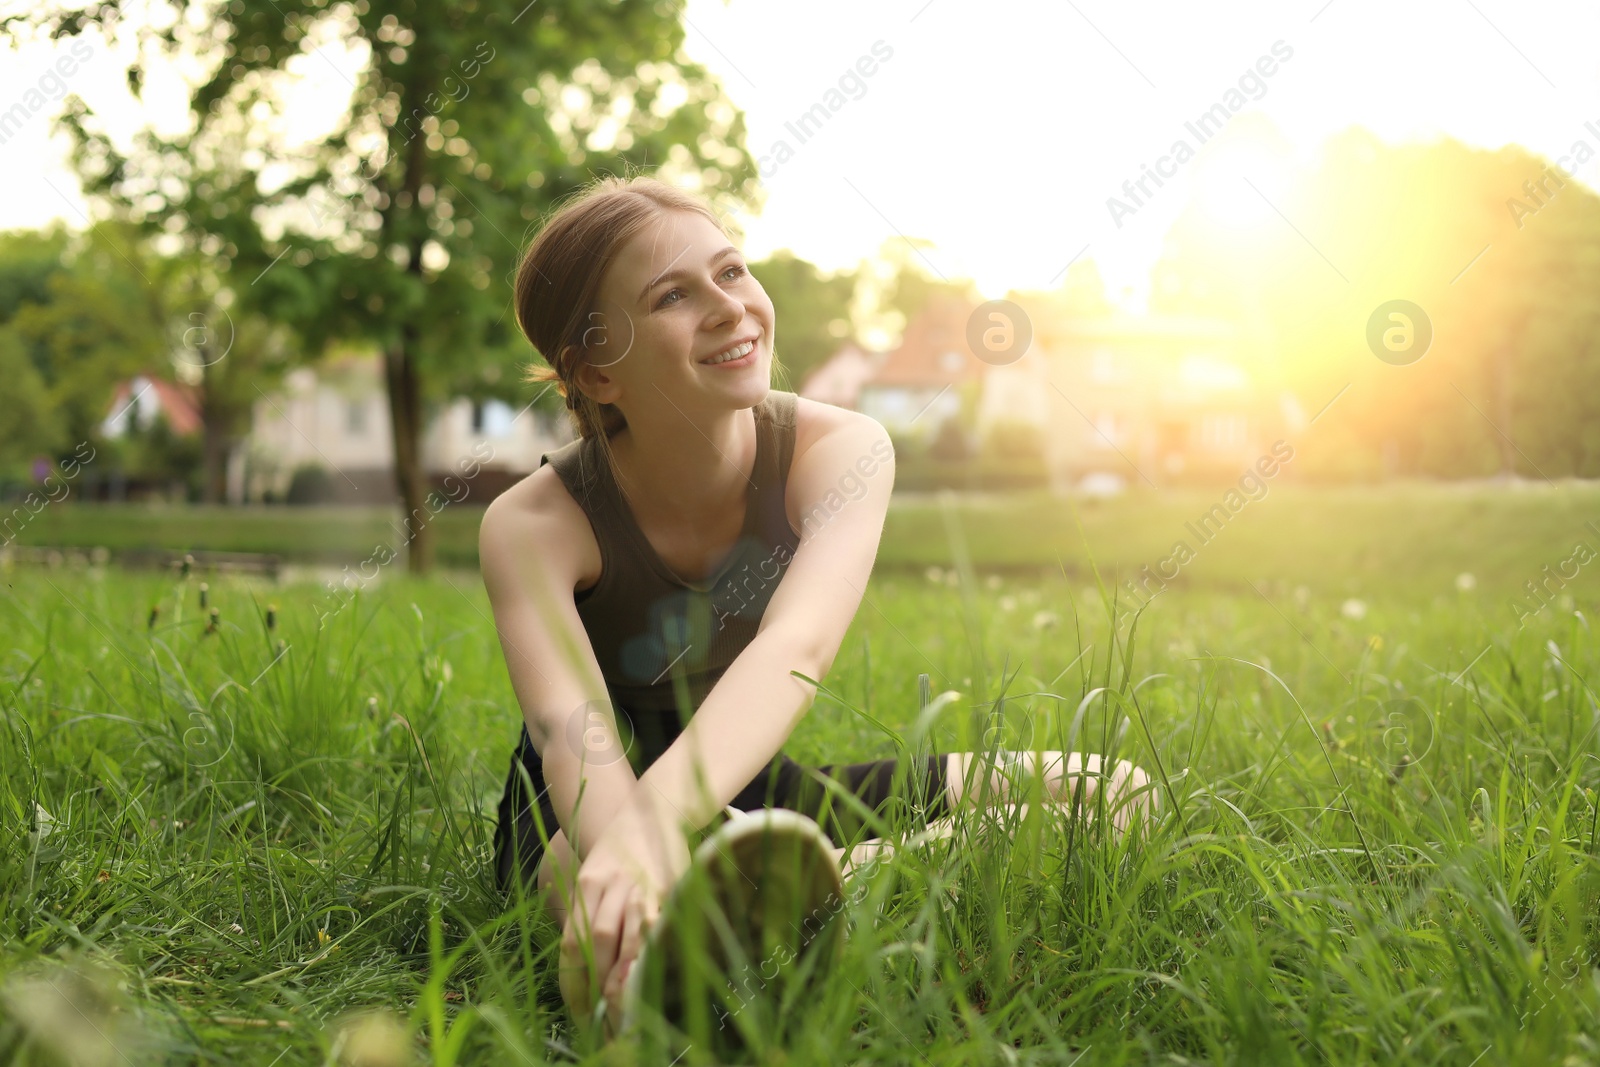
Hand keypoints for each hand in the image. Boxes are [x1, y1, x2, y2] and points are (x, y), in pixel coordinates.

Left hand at [558, 804, 690, 1029]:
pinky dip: (650, 950)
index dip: (574, 980)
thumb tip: (586, 967)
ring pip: (626, 936)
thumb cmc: (622, 853)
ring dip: (622, 974)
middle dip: (595, 983)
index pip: (574, 941)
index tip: (577, 1008)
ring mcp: (641, 885)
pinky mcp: (669, 887)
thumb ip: (590, 916)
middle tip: (598, 1014)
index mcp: (587, 884)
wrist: (654, 809)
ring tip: (621, 1003)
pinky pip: (656, 925)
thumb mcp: (596, 877)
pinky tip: (648, 970)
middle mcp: (611, 884)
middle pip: (597, 941)